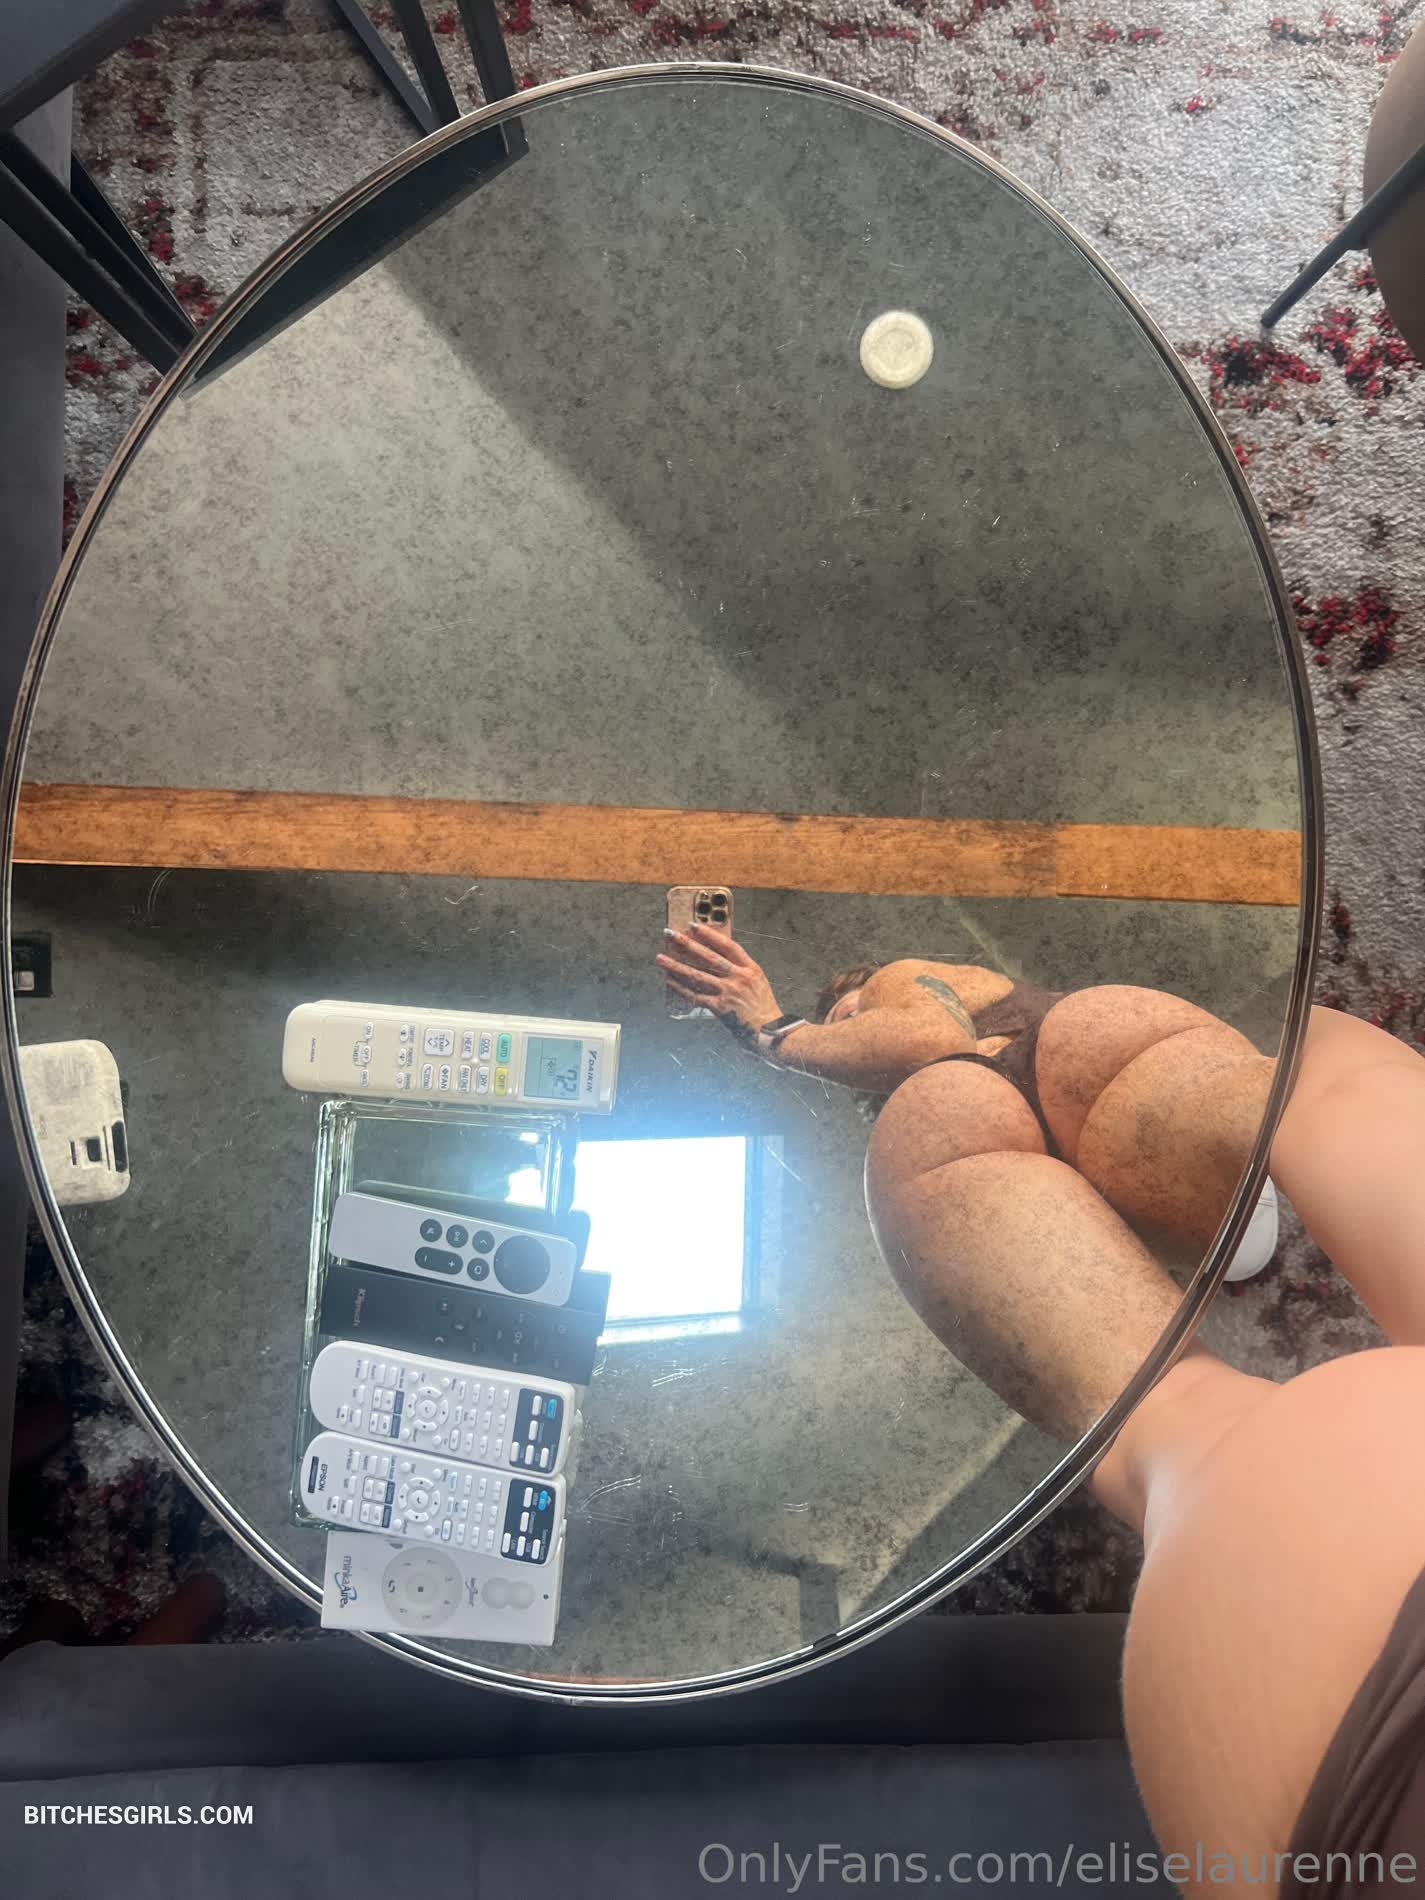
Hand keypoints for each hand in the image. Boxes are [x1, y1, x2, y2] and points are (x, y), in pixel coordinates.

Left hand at [656, 924, 781, 1035]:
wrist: (769, 1031)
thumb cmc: (763, 1007)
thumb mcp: (758, 982)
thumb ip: (741, 970)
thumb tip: (717, 960)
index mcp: (750, 969)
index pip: (728, 946)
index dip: (710, 935)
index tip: (694, 926)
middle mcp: (739, 978)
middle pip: (709, 957)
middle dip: (687, 944)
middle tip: (670, 934)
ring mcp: (728, 992)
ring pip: (697, 975)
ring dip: (676, 966)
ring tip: (661, 958)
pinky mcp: (720, 1007)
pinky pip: (695, 995)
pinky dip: (681, 988)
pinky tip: (669, 980)